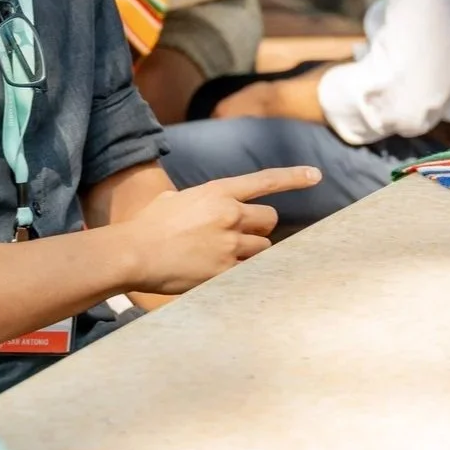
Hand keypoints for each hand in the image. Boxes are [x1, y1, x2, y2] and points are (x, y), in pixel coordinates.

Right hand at [120, 166, 321, 293]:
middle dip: (259, 229)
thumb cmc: (148, 226)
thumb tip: (210, 206)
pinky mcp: (224, 271)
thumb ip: (202, 200)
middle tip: (239, 237)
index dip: (294, 178)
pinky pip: (247, 272)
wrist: (133, 253)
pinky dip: (240, 273)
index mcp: (218, 192)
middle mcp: (229, 215)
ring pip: (262, 249)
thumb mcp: (176, 200)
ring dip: (250, 253)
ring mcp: (229, 244)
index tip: (316, 176)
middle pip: (269, 221)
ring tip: (221, 257)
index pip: (265, 181)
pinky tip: (218, 273)